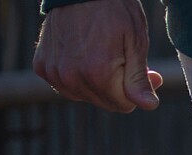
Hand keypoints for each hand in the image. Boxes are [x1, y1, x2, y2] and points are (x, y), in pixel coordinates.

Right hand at [33, 0, 162, 113]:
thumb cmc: (114, 11)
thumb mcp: (135, 42)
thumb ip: (139, 79)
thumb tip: (149, 106)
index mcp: (97, 74)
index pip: (123, 105)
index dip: (136, 90)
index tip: (145, 70)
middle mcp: (71, 77)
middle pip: (104, 103)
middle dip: (118, 87)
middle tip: (125, 60)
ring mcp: (53, 72)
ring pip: (85, 96)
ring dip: (96, 83)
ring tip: (101, 54)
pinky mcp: (42, 66)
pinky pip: (65, 85)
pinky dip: (76, 75)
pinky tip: (82, 55)